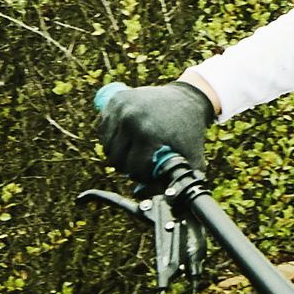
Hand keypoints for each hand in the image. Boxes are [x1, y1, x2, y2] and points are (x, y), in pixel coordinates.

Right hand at [92, 79, 215, 182]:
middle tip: (142, 160)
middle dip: (129, 165)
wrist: (188, 99)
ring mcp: (121, 107)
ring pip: (108, 146)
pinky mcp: (116, 100)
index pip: (132, 169)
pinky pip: (104, 129)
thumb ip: (171, 183)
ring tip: (136, 148)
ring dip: (120, 152)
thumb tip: (139, 194)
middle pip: (116, 159)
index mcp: (148, 134)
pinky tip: (128, 135)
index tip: (151, 170)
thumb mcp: (189, 159)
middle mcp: (131, 119)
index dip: (142, 175)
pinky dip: (113, 137)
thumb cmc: (189, 133)